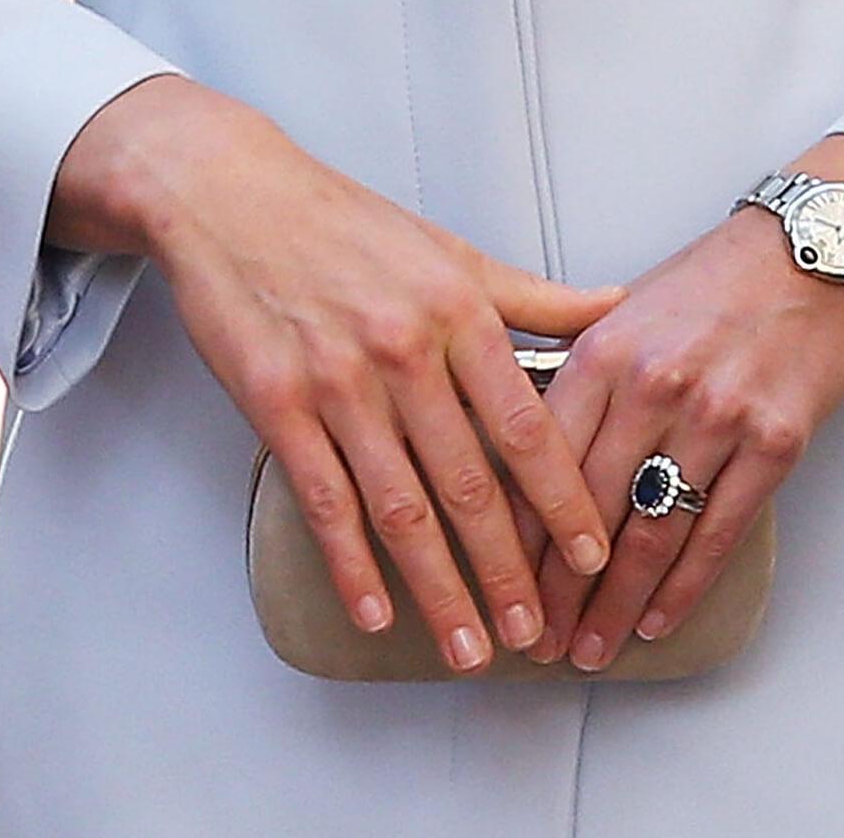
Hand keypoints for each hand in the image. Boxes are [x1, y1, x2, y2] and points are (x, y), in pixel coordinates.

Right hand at [48, 74, 624, 673]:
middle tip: (533, 631)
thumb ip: (533, 295)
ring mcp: (337, 383)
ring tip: (469, 646)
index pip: (526, 427)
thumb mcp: (450, 249)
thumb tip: (612, 306)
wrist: (231, 196)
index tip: (591, 555)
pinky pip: (323, 500)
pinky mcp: (276, 405)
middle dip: (506, 570)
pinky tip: (376, 611)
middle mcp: (405, 353)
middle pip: (469, 484)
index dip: (563, 500)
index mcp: (458, 313)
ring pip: (400, 507)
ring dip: (438, 588)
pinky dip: (351, 564)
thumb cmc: (346, 224)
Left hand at [525, 133, 843, 669]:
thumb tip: (527, 446)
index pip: (542, 463)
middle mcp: (653, 386)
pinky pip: (719, 533)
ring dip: (616, 604)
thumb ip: (574, 374)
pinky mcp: (775, 442)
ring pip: (651, 534)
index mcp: (602, 352)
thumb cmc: (709, 282)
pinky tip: (657, 620)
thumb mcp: (622, 310)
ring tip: (591, 647)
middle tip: (539, 638)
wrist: (806, 253)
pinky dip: (684, 587)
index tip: (502, 579)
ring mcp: (717, 417)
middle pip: (591, 510)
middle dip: (559, 588)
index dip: (519, 533)